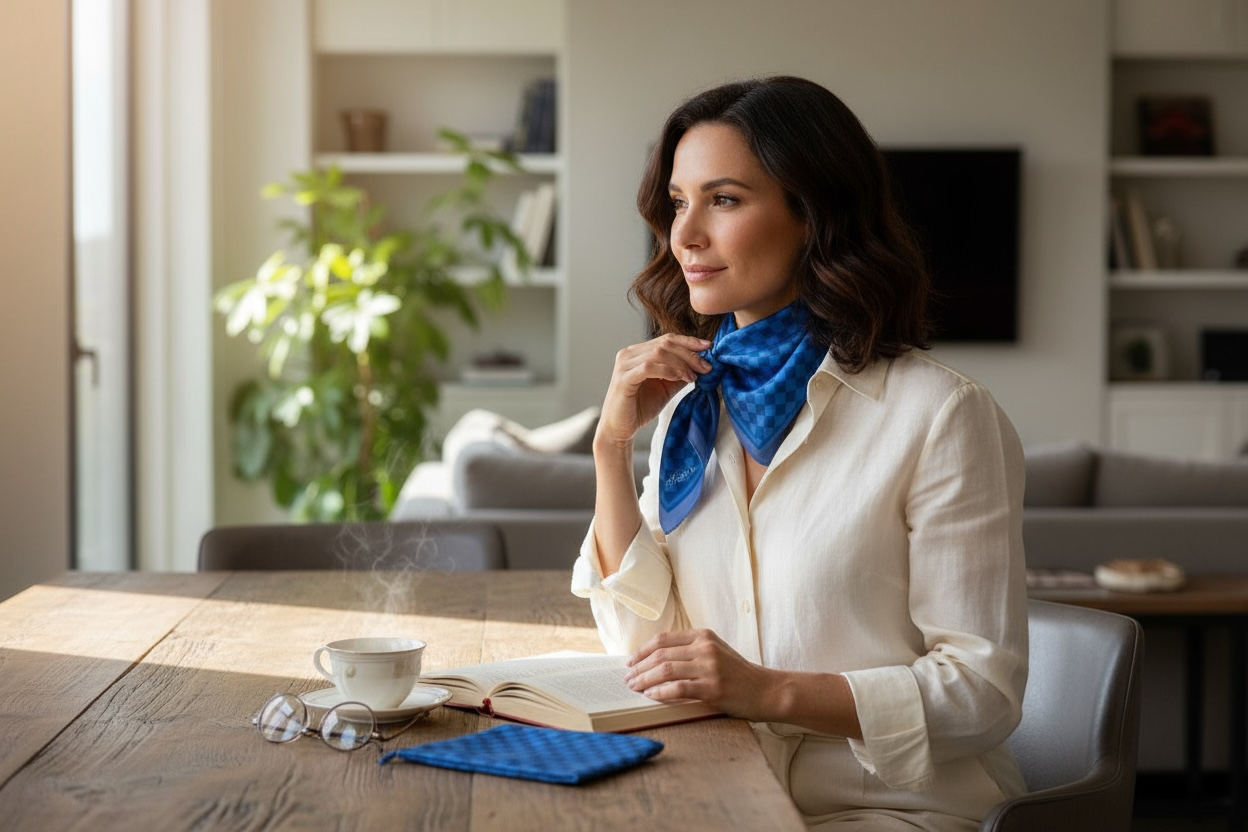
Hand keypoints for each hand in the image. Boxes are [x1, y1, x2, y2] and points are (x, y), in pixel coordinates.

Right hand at [596, 334, 711, 447]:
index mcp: (638, 352)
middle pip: (665, 343)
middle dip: (689, 354)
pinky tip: (678, 378)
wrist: (620, 429)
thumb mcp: (667, 387)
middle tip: (706, 367)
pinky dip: (667, 370)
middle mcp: (629, 353)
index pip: (667, 339)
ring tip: (693, 378)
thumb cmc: (641, 407)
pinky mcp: (623, 379)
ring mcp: (624, 365)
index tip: (709, 347)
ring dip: (681, 364)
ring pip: (658, 353)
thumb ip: (681, 373)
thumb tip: (702, 364)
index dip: (689, 341)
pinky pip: (648, 367)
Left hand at [624, 629, 772, 720]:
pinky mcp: (712, 688)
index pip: (663, 639)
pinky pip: (677, 688)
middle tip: (628, 678)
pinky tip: (651, 696)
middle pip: (660, 654)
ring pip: (665, 670)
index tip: (631, 661)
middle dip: (639, 667)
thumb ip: (690, 650)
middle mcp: (705, 648)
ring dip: (645, 680)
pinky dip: (660, 692)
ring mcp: (709, 667)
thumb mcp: (715, 651)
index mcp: (703, 635)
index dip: (642, 650)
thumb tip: (655, 659)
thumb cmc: (738, 674)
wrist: (766, 690)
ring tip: (635, 688)